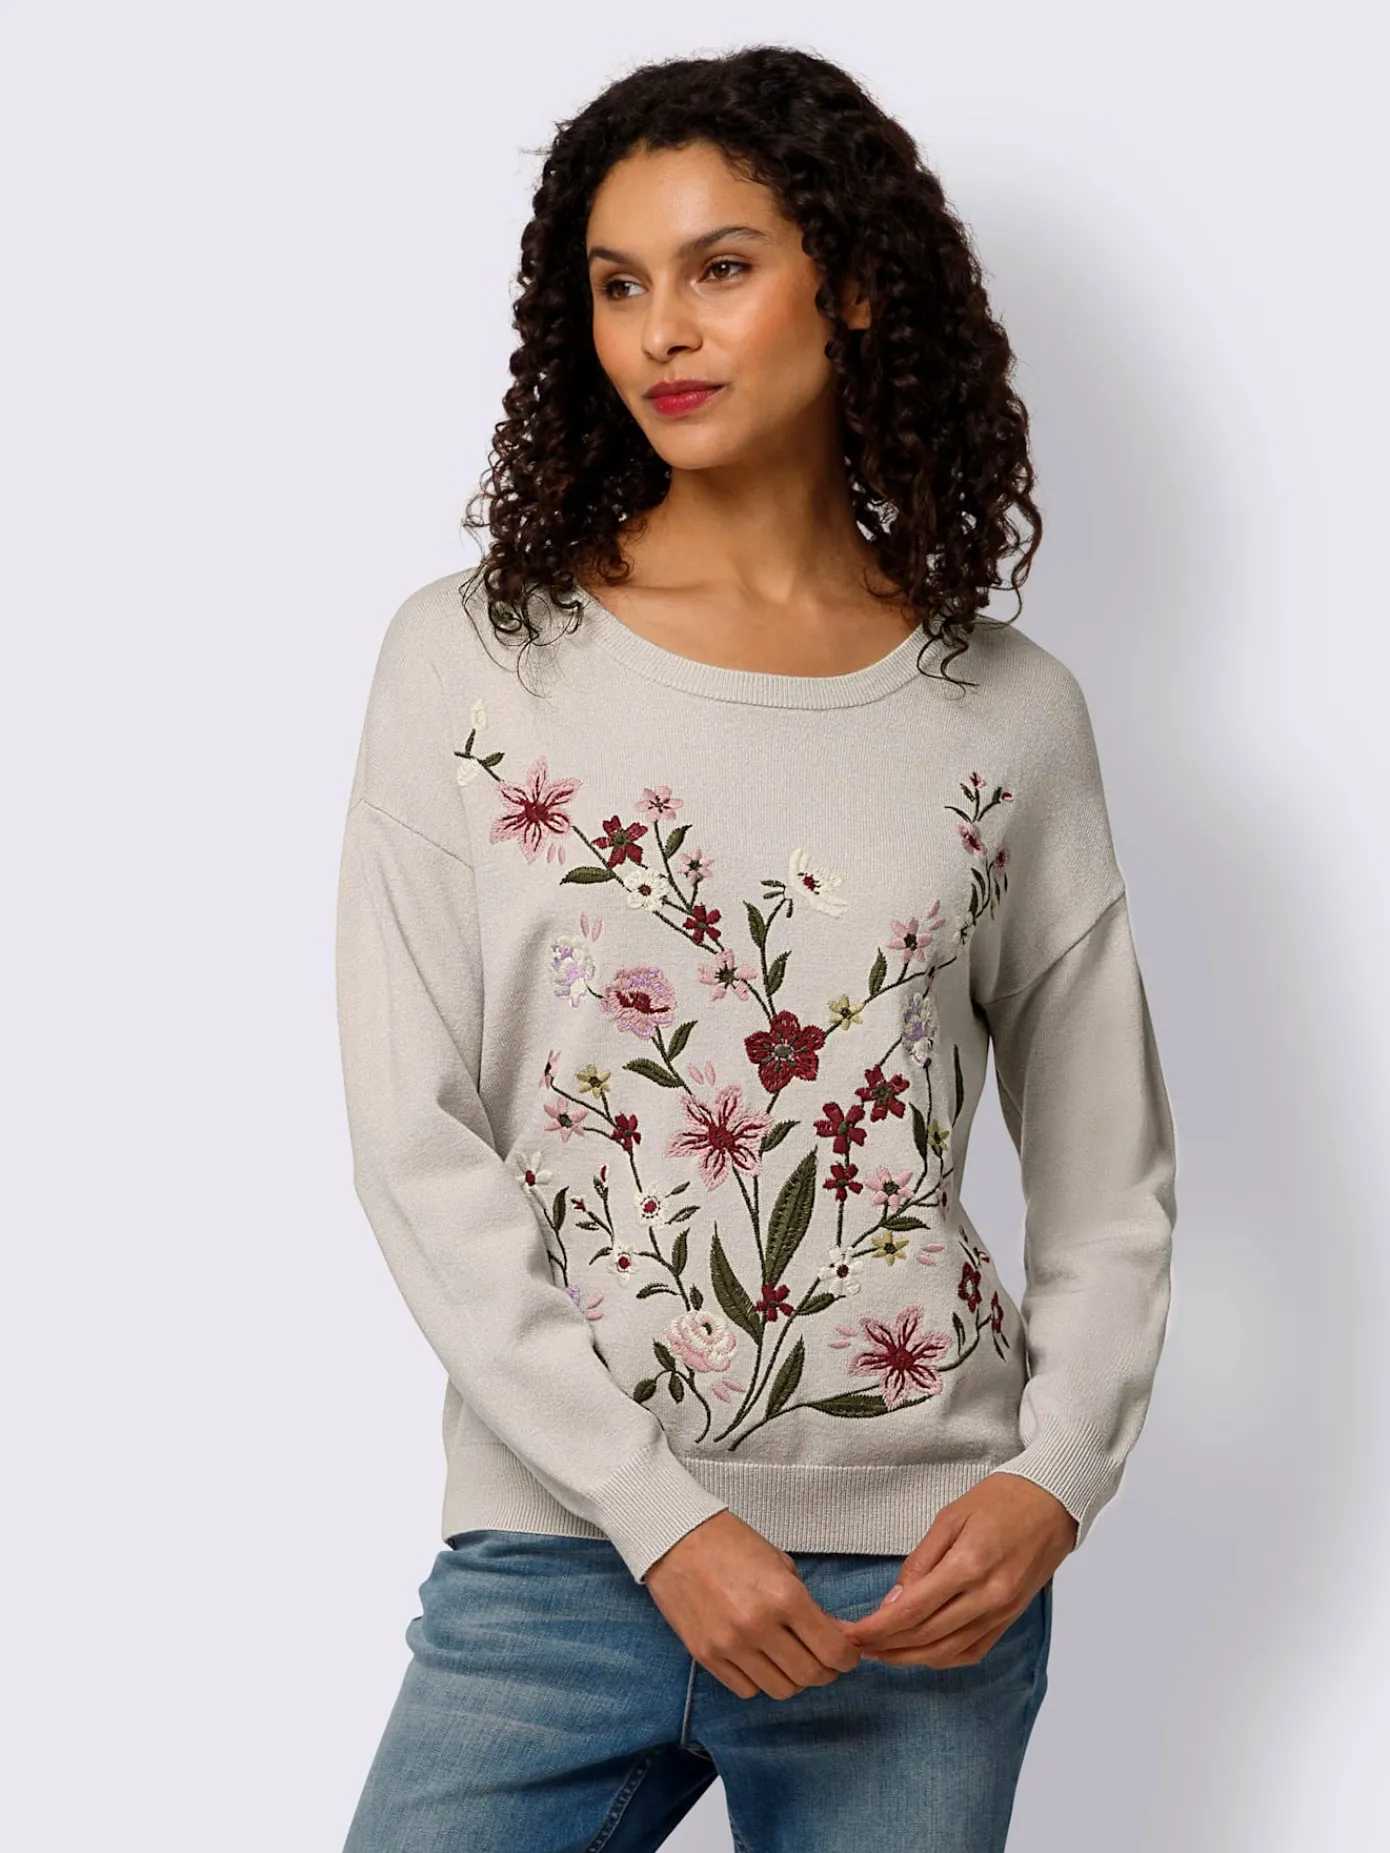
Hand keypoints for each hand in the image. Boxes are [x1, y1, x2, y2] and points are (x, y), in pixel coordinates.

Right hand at [643, 1509, 862, 1699]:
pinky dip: (761, 1680)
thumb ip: (808, 1604)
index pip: (832, 1650)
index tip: (848, 1654)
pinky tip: (761, 1659)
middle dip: (826, 1671)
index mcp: (783, 1597)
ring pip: (780, 1689)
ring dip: (794, 1678)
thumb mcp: (781, 1564)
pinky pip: (747, 1689)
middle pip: (809, 1676)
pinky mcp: (706, 1657)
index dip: (847, 1657)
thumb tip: (834, 1635)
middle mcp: (758, 1627)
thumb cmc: (732, 1543)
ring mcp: (730, 1646)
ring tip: (792, 1659)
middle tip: (825, 1660)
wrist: (676, 1538)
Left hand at [839, 1473, 1077, 1668]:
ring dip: (909, 1658)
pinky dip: (941, 1658)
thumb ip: (920, 1562)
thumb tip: (892, 1602)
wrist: (1053, 1504)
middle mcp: (987, 1597)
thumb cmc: (1001, 1500)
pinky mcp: (1010, 1619)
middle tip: (854, 1645)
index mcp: (968, 1565)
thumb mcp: (950, 1518)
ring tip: (879, 1653)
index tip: (850, 1634)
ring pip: (946, 1652)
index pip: (912, 1610)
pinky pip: (971, 1651)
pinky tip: (919, 1653)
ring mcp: (1001, 1613)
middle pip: (925, 1637)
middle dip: (885, 1646)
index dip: (877, 1628)